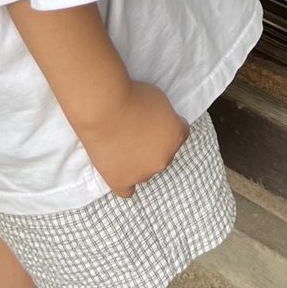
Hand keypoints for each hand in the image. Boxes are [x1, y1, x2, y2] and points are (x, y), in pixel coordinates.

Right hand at [80, 81, 188, 198]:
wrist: (105, 109)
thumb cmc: (132, 96)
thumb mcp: (159, 98)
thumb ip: (163, 117)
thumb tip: (157, 124)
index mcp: (176, 137)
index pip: (180, 133)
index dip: (167, 124)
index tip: (154, 118)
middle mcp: (164, 159)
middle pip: (163, 153)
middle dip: (153, 144)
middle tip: (135, 129)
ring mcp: (142, 173)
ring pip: (146, 170)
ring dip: (138, 160)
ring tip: (121, 143)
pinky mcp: (121, 181)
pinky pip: (127, 190)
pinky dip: (125, 182)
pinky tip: (120, 172)